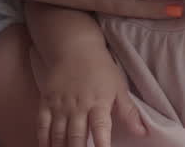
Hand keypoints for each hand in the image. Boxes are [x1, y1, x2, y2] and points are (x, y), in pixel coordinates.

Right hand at [31, 42, 145, 146]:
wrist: (75, 48)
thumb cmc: (101, 68)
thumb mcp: (119, 87)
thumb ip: (128, 112)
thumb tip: (141, 132)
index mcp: (99, 103)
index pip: (101, 129)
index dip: (101, 145)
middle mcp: (78, 106)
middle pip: (76, 137)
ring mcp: (60, 105)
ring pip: (59, 134)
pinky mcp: (46, 102)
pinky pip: (42, 125)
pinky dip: (43, 139)